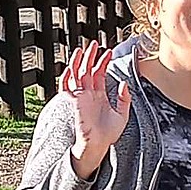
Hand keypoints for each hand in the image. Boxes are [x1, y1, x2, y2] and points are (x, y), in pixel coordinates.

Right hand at [62, 42, 130, 176]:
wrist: (98, 145)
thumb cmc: (108, 134)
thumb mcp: (122, 114)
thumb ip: (124, 99)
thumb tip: (124, 84)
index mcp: (99, 96)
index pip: (99, 74)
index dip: (103, 62)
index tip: (108, 52)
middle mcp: (89, 94)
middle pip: (87, 70)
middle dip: (90, 57)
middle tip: (93, 44)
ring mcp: (80, 97)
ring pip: (77, 75)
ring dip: (78, 62)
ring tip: (82, 49)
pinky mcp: (73, 102)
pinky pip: (66, 87)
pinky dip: (67, 77)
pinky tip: (71, 67)